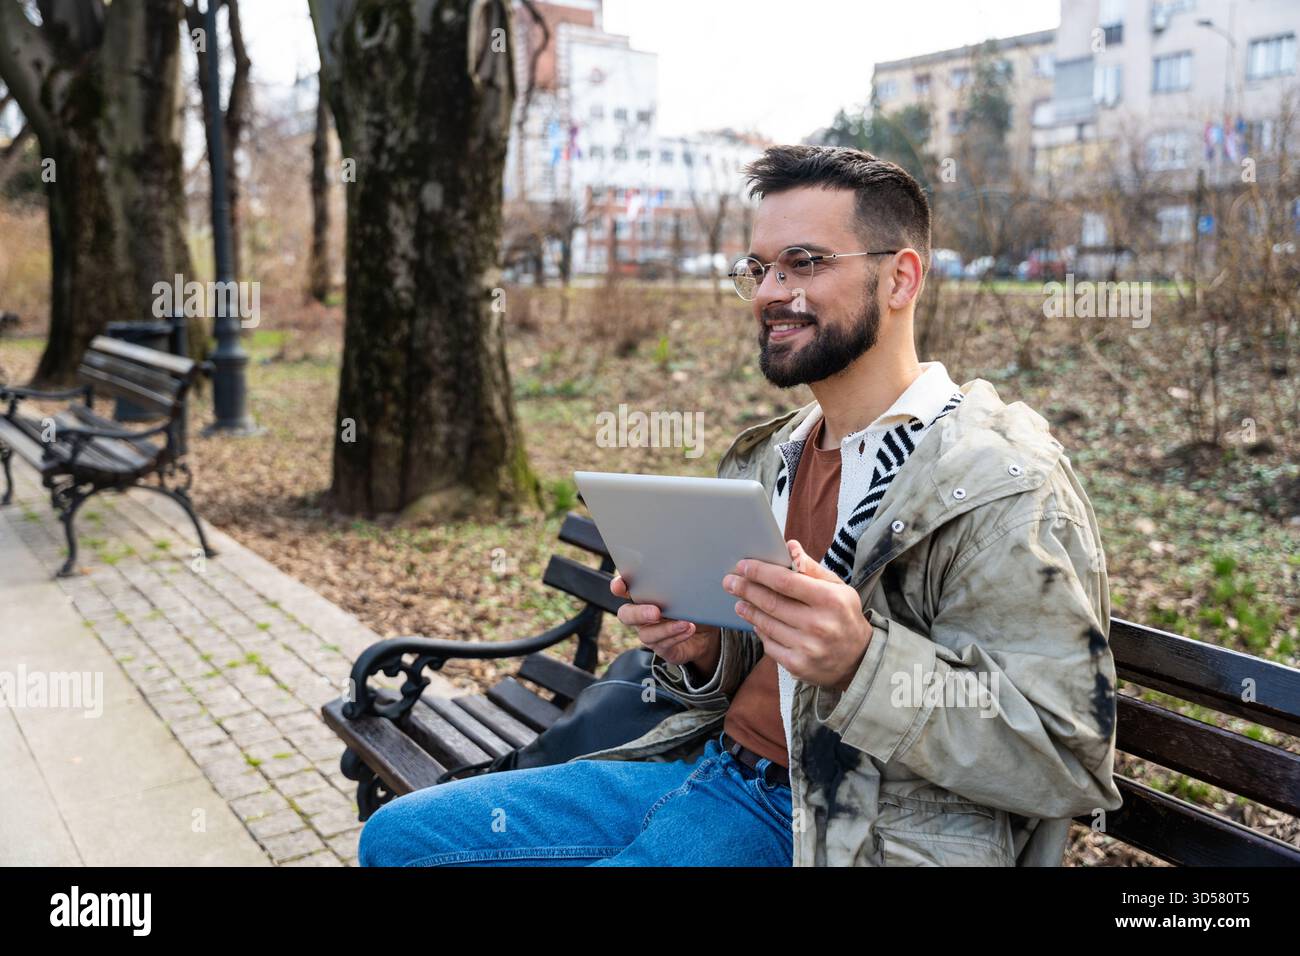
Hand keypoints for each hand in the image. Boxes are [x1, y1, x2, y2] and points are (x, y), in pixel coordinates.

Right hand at [611, 572, 720, 668]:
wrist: (707, 633)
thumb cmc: (694, 607)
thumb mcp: (689, 592)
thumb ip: (680, 584)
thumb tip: (686, 575)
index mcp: (643, 596)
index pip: (623, 589)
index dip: (618, 587)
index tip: (620, 585)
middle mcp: (641, 616)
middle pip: (626, 615)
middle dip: (639, 613)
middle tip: (656, 612)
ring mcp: (650, 633)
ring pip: (646, 634)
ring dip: (666, 628)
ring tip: (684, 622)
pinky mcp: (662, 648)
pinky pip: (663, 645)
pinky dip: (676, 636)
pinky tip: (688, 628)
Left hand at [722, 539, 872, 692]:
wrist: (859, 659)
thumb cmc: (844, 616)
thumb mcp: (838, 588)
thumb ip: (812, 568)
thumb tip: (789, 547)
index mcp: (830, 600)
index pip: (786, 582)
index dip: (760, 572)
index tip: (743, 566)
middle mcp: (818, 625)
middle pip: (771, 602)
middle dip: (746, 589)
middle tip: (730, 581)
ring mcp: (807, 648)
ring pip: (766, 624)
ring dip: (748, 610)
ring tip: (739, 600)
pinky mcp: (797, 665)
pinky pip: (769, 644)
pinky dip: (760, 630)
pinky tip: (756, 621)